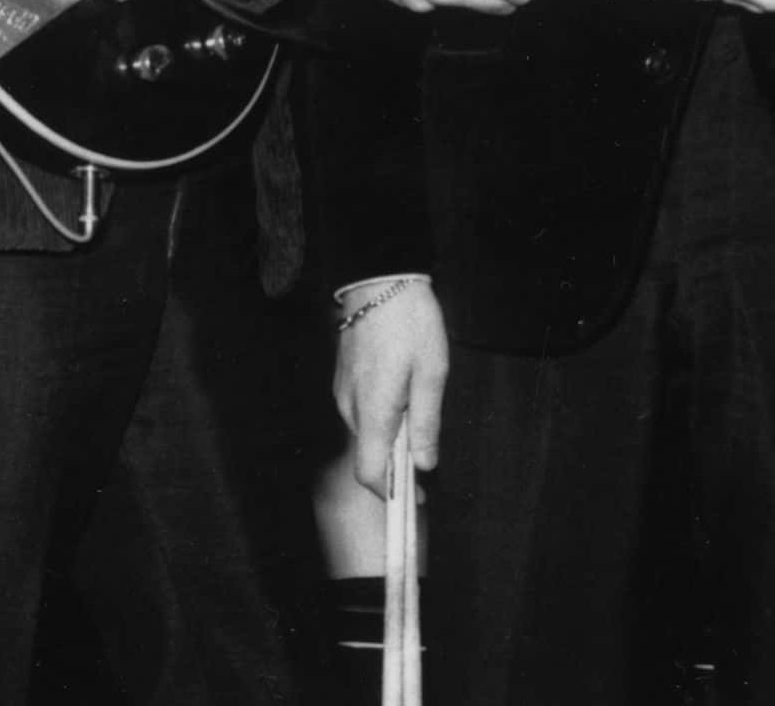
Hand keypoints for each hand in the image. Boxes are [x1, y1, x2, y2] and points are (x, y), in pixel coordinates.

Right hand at [333, 280, 446, 496]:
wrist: (379, 276)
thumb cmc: (410, 321)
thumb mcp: (432, 372)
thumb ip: (426, 422)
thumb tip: (424, 465)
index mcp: (373, 411)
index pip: (369, 473)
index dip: (392, 492)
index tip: (416, 496)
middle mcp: (350, 407)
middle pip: (370, 453)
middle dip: (397, 459)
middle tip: (427, 442)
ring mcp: (342, 391)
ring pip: (366, 430)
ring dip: (390, 432)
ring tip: (418, 401)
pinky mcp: (343, 377)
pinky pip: (361, 409)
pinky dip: (381, 413)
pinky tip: (402, 386)